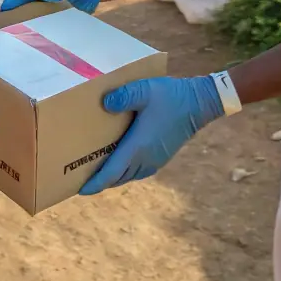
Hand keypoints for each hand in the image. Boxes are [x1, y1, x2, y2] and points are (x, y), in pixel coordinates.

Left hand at [80, 75, 223, 194]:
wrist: (199, 103)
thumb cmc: (170, 96)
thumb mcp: (143, 90)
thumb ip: (122, 96)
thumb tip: (105, 103)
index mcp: (138, 147)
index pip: (112, 173)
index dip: (96, 183)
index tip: (81, 190)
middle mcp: (146, 159)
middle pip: (118, 178)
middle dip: (101, 181)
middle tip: (82, 178)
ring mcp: (155, 160)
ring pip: (129, 175)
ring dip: (114, 176)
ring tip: (97, 170)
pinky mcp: (161, 157)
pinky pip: (138, 170)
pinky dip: (125, 170)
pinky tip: (120, 159)